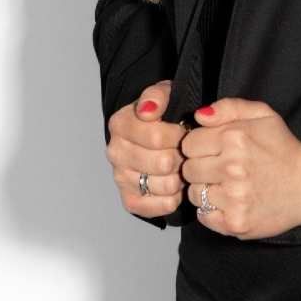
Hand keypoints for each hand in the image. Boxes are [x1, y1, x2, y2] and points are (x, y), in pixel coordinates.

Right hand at [105, 79, 185, 219]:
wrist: (154, 130)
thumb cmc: (162, 112)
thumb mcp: (163, 92)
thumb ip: (157, 95)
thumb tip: (148, 111)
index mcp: (121, 124)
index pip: (156, 137)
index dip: (178, 135)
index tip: (183, 129)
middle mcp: (116, 152)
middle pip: (163, 163)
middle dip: (181, 156)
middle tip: (185, 149)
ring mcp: (120, 177)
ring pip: (164, 186)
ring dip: (180, 177)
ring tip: (181, 165)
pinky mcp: (129, 199)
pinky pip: (155, 207)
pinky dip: (171, 198)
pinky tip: (175, 185)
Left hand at [183, 97, 300, 237]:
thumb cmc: (283, 147)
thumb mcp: (263, 114)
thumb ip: (229, 107)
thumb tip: (199, 116)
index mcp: (235, 137)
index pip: (189, 143)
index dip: (198, 144)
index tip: (211, 148)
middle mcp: (232, 167)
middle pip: (188, 169)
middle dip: (199, 166)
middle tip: (218, 167)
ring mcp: (233, 198)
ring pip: (194, 193)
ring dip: (205, 188)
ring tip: (225, 184)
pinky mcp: (235, 222)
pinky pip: (203, 215)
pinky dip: (211, 209)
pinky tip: (228, 201)